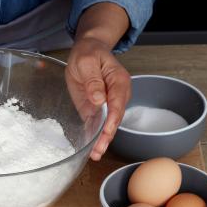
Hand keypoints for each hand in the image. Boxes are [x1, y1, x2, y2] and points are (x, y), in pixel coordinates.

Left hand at [66, 36, 130, 160]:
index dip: (113, 118)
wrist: (87, 51)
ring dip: (102, 140)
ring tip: (95, 154)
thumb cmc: (89, 53)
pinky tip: (91, 149)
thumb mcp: (87, 61)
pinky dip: (95, 136)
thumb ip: (93, 80)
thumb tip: (99, 98)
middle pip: (115, 118)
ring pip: (108, 124)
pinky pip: (98, 124)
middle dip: (107, 135)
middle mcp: (117, 95)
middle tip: (99, 149)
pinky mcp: (98, 109)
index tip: (107, 130)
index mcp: (119, 81)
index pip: (118, 102)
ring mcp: (108, 103)